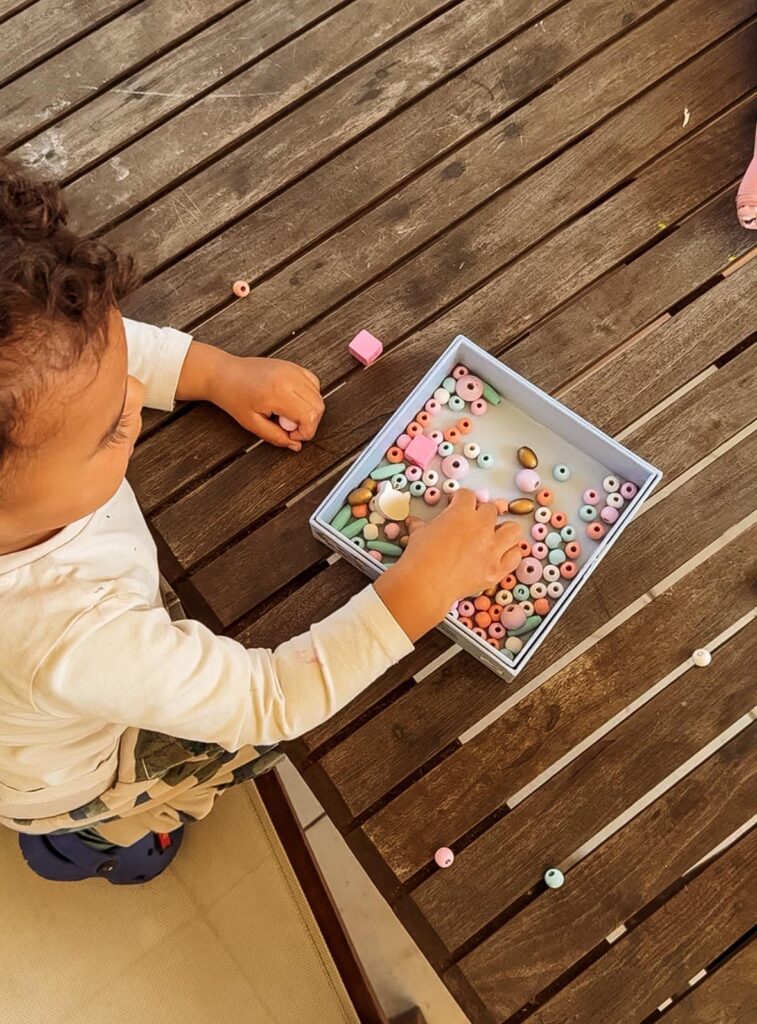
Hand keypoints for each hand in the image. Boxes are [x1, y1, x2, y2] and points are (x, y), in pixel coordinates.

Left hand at [210, 353, 323, 450]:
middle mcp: (288, 378)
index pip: (310, 416)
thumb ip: (276, 437)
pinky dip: (310, 396)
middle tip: (288, 426)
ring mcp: (292, 370)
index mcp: (277, 393)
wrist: (224, 374)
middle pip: (318, 407)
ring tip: (288, 413)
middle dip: (309, 423)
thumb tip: (295, 445)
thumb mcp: (252, 424)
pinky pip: (314, 384)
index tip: (291, 435)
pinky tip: (293, 401)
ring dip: (309, 410)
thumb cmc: (234, 396)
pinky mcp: (293, 366)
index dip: (305, 432)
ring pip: (319, 396)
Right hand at [374, 490, 522, 640]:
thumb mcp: (418, 534)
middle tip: (473, 523)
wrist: (426, 584)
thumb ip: (420, 525)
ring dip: (504, 531)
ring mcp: (492, 548)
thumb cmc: (420, 557)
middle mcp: (481, 527)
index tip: (455, 505)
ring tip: (495, 536)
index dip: (460, 499)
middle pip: (491, 511)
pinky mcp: (497, 569)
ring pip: (512, 530)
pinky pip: (515, 556)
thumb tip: (413, 522)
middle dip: (482, 514)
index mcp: (461, 513)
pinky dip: (510, 554)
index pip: (467, 496)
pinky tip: (501, 555)